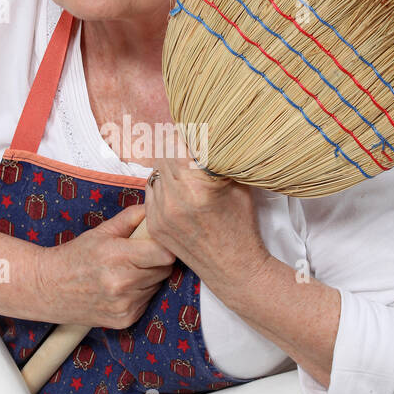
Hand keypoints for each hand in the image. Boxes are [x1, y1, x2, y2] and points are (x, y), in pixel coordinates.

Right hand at [38, 202, 175, 329]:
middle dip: (156, 261)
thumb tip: (154, 208)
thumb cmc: (74, 257)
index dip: (164, 246)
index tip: (157, 243)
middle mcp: (122, 283)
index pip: (164, 254)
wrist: (48, 288)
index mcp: (117, 256)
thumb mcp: (101, 231)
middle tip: (137, 256)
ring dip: (148, 278)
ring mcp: (124, 304)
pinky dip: (139, 294)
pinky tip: (120, 289)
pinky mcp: (125, 319)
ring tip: (124, 273)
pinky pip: (147, 302)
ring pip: (157, 286)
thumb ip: (131, 218)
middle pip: (164, 269)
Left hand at [142, 131, 270, 295]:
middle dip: (175, 145)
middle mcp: (174, 199)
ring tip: (184, 167)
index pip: (179, 143)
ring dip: (167, 165)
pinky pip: (151, 191)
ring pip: (155, 172)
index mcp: (197, 185)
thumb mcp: (238, 184)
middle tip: (185, 142)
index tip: (191, 126)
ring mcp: (160, 213)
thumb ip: (221, 158)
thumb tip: (213, 131)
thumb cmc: (241, 224)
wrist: (233, 267)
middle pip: (164, 155)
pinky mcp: (154, 224)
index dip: (184, 132)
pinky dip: (162, 185)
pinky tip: (178, 188)